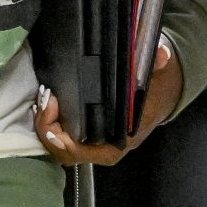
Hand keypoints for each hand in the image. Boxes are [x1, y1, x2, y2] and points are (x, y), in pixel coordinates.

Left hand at [36, 39, 182, 165]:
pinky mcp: (87, 135)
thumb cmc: (157, 88)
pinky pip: (62, 138)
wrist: (164, 92)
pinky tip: (46, 102)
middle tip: (44, 98)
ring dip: (45, 125)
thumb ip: (158, 64)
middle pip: (63, 151)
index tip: (52, 107)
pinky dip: (50, 123)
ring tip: (42, 98)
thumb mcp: (159, 75)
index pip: (79, 152)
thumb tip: (161, 54)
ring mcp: (93, 144)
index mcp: (117, 143)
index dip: (60, 138)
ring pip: (59, 146)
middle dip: (46, 128)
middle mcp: (102, 148)